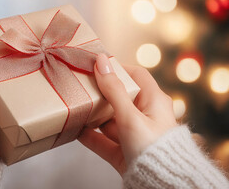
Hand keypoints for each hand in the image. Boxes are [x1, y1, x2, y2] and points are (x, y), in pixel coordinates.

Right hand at [78, 54, 177, 174]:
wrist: (161, 185)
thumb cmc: (153, 148)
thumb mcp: (130, 115)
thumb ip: (113, 89)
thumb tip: (101, 61)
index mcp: (154, 101)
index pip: (136, 75)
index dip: (117, 68)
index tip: (97, 66)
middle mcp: (145, 116)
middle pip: (119, 97)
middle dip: (100, 93)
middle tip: (82, 86)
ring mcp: (133, 134)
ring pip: (110, 119)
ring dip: (94, 115)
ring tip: (76, 107)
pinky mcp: (124, 151)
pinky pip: (104, 140)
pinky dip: (91, 136)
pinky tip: (76, 131)